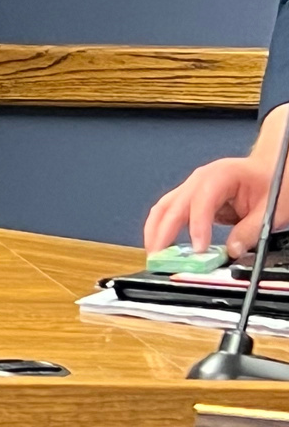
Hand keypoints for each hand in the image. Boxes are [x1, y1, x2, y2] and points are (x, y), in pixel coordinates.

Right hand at [145, 153, 284, 257]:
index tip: (198, 249)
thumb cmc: (272, 182)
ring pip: (164, 207)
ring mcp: (192, 187)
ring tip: (154, 253)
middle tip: (159, 257)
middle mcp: (199, 179)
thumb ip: (251, 230)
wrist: (271, 169)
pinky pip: (169, 212)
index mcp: (220, 175)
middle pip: (173, 205)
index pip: (201, 201)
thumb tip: (231, 251)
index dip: (197, 226)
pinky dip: (162, 228)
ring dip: (155, 230)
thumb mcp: (271, 209)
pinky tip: (161, 244)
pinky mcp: (190, 198)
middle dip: (162, 232)